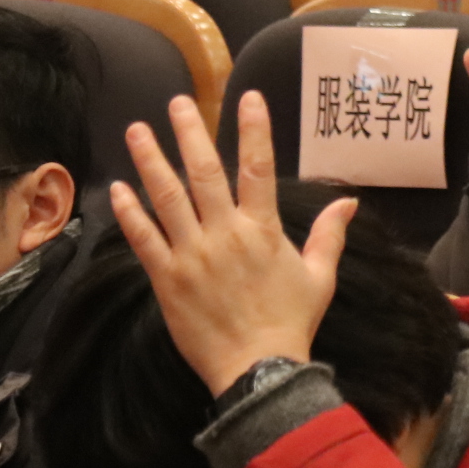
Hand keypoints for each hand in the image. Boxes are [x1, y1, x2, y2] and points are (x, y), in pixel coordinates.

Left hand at [108, 94, 353, 395]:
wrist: (258, 369)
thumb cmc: (291, 322)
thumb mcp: (319, 277)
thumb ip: (330, 236)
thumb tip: (350, 203)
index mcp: (263, 230)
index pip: (258, 168)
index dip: (253, 130)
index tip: (246, 98)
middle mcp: (224, 234)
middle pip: (204, 173)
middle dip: (190, 133)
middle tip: (177, 103)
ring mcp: (191, 255)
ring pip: (167, 198)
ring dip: (151, 161)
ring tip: (137, 130)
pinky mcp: (166, 279)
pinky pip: (144, 239)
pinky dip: (129, 212)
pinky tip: (118, 188)